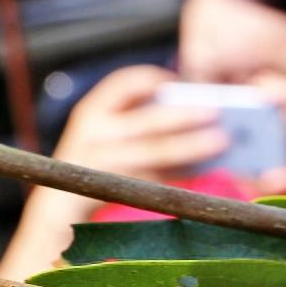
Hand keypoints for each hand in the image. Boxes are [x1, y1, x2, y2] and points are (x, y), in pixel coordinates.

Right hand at [53, 65, 227, 181]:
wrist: (62, 207)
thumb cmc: (102, 163)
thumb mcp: (110, 134)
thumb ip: (141, 119)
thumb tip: (198, 111)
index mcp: (92, 110)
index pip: (124, 83)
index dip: (157, 79)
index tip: (186, 81)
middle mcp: (92, 132)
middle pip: (146, 121)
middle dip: (184, 115)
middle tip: (218, 111)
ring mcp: (100, 162)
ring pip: (154, 151)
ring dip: (192, 146)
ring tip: (223, 142)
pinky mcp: (112, 188)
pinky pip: (156, 178)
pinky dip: (185, 171)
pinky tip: (208, 166)